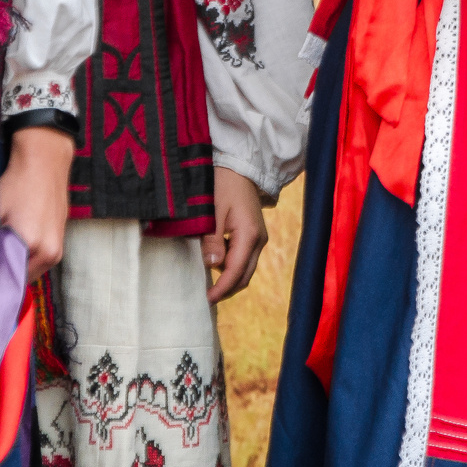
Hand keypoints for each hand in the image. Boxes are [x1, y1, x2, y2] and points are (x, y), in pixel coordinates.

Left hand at [0, 125, 74, 277]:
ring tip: (1, 248)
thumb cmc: (17, 185)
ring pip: (31, 269)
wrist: (45, 162)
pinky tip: (17, 238)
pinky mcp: (61, 240)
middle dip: (5, 273)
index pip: (8, 281)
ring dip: (16, 264)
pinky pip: (40, 259)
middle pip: (21, 279)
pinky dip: (27, 255)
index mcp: (33, 247)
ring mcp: (58, 248)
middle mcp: (50, 253)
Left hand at [202, 166, 269, 301]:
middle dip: (227, 288)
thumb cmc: (223, 185)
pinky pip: (245, 258)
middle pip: (245, 275)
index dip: (222, 288)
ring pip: (246, 269)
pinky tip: (216, 263)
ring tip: (209, 280)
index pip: (236, 271)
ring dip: (229, 277)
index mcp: (249, 235)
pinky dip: (232, 266)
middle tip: (207, 296)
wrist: (239, 168)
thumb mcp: (212, 211)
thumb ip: (212, 239)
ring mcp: (259, 238)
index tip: (208, 298)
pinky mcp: (255, 236)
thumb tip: (213, 265)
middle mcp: (259, 240)